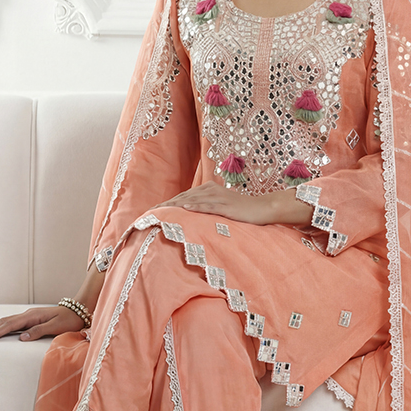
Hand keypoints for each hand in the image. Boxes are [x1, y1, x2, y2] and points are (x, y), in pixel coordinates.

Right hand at [0, 305, 84, 342]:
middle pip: (4, 322)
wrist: (79, 310)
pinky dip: (1, 326)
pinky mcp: (31, 319)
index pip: (11, 325)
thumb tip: (22, 337)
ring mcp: (29, 316)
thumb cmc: (69, 320)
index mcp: (32, 316)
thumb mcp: (56, 327)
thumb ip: (39, 331)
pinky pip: (12, 323)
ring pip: (6, 321)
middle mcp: (28, 314)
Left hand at [157, 182, 311, 225]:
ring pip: (191, 199)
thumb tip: (188, 219)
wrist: (262, 209)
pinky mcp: (226, 205)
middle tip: (147, 213)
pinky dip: (195, 206)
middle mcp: (210, 190)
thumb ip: (204, 211)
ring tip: (158, 211)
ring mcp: (218, 197)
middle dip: (164, 205)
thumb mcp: (219, 211)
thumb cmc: (241, 212)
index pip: (182, 197)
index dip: (165, 204)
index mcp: (207, 191)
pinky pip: (208, 204)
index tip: (150, 211)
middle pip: (182, 197)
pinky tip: (184, 208)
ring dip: (174, 205)